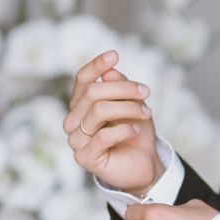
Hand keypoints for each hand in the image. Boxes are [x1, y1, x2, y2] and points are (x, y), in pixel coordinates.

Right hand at [63, 49, 163, 193]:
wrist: (144, 165)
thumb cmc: (135, 132)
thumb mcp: (132, 104)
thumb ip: (120, 88)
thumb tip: (110, 71)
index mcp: (81, 105)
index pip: (82, 80)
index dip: (96, 65)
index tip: (114, 54)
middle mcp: (74, 121)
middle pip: (93, 92)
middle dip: (123, 88)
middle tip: (146, 92)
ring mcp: (76, 140)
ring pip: (99, 111)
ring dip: (128, 107)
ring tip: (146, 111)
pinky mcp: (84, 158)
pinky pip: (104, 136)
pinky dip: (125, 128)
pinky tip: (137, 128)